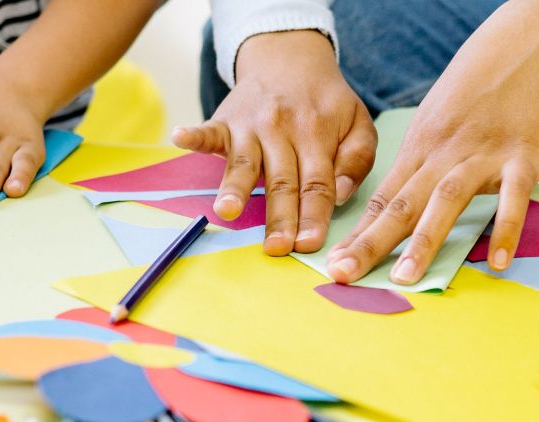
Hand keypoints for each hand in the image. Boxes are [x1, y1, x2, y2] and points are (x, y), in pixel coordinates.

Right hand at [173, 31, 375, 255]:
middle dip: (279, 217)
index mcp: (318, 136)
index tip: (309, 244)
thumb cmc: (326, 101)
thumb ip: (357, 158)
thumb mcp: (358, 123)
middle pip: (282, 182)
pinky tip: (180, 138)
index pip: (317, 184)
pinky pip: (208, 130)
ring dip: (235, 187)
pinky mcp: (226, 120)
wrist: (290, 57)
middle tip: (276, 247)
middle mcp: (283, 131)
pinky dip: (193, 135)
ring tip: (227, 210)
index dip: (313, 215)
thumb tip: (340, 194)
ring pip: (244, 163)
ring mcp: (251, 126)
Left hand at [326, 0, 538, 283]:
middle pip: (401, 204)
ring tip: (406, 277)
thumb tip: (391, 208)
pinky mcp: (522, 157)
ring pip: (446, 201)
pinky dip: (506, 228)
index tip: (333, 264)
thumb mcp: (434, 123)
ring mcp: (482, 155)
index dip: (357, 233)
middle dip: (370, 242)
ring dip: (424, 240)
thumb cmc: (475, 92)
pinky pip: (513, 198)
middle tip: (343, 274)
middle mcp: (443, 153)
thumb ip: (418, 166)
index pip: (381, 198)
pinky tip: (500, 261)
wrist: (523, 48)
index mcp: (419, 148)